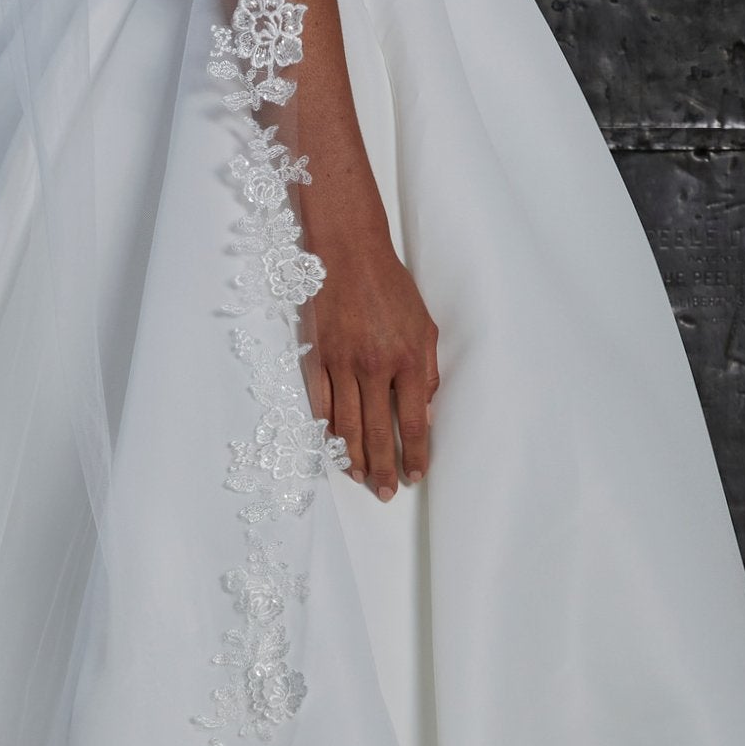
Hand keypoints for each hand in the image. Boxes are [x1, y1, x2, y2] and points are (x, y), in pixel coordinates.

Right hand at [300, 203, 436, 500]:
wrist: (348, 252)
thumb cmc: (391, 286)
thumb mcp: (425, 325)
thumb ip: (427, 370)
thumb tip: (423, 411)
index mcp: (408, 359)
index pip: (411, 422)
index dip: (414, 454)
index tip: (414, 476)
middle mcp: (374, 367)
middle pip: (377, 432)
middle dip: (382, 468)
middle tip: (384, 493)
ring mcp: (342, 364)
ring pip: (346, 424)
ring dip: (353, 457)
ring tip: (360, 478)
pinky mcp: (317, 357)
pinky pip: (320, 404)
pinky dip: (326, 430)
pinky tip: (332, 447)